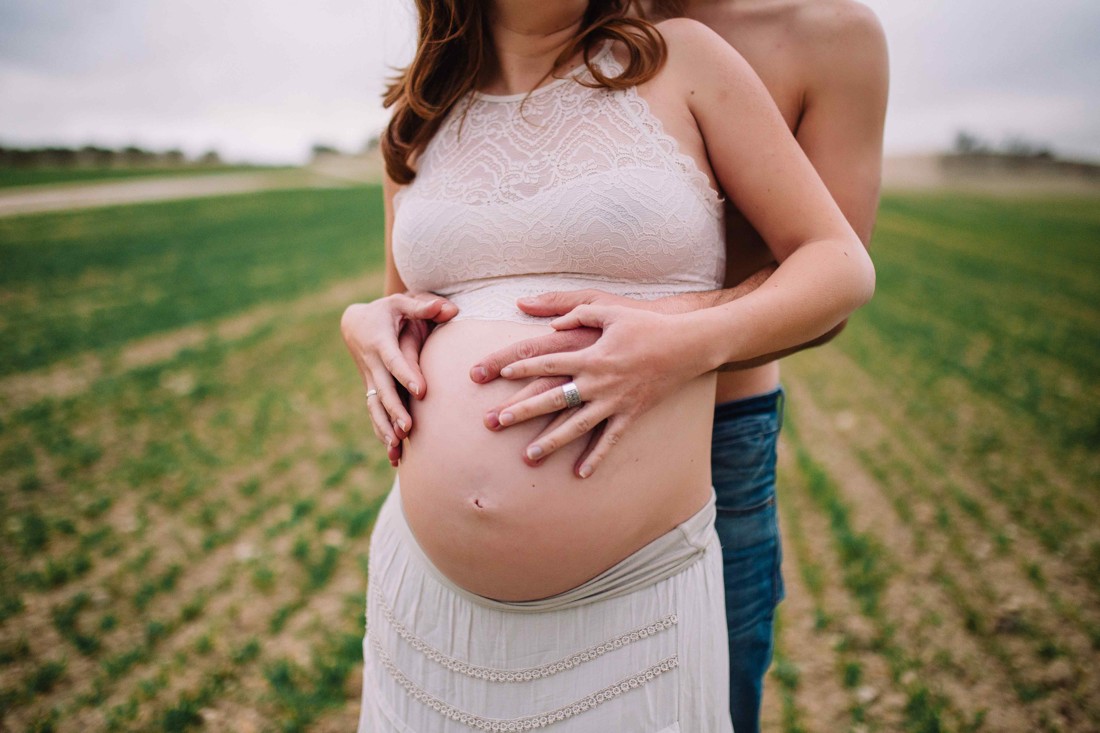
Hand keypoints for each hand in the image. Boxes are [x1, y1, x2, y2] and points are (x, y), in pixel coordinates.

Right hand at [340, 293, 456, 464]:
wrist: (355, 323)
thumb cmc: (386, 311)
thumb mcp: (401, 302)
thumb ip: (424, 304)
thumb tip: (450, 308)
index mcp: (381, 341)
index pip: (394, 360)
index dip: (406, 375)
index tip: (421, 391)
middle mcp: (373, 364)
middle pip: (383, 390)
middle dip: (395, 410)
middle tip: (408, 428)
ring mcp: (370, 380)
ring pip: (375, 407)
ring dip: (385, 427)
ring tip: (397, 447)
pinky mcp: (372, 391)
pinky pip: (375, 414)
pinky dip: (382, 433)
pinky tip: (393, 455)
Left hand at [486, 301, 711, 477]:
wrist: (686, 346)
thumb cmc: (646, 325)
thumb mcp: (610, 310)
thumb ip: (577, 313)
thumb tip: (552, 324)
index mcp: (591, 354)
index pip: (548, 362)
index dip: (523, 367)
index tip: (500, 374)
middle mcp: (599, 381)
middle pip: (554, 398)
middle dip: (524, 410)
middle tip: (497, 422)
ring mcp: (614, 401)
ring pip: (577, 426)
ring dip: (552, 442)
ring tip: (529, 456)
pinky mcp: (631, 414)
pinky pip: (610, 439)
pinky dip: (596, 457)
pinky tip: (580, 474)